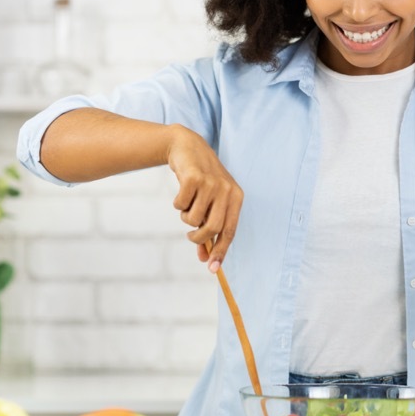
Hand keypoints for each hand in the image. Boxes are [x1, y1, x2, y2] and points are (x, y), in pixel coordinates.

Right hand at [166, 128, 242, 271]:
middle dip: (198, 237)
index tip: (212, 268)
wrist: (187, 147)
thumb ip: (207, 229)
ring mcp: (211, 183)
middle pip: (212, 228)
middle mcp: (227, 190)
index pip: (230, 230)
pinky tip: (182, 191)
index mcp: (236, 197)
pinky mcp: (194, 177)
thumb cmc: (200, 181)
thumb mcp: (209, 203)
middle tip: (190, 235)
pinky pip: (180, 205)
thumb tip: (205, 259)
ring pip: (193, 218)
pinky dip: (177, 203)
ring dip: (185, 216)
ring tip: (187, 204)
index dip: (221, 251)